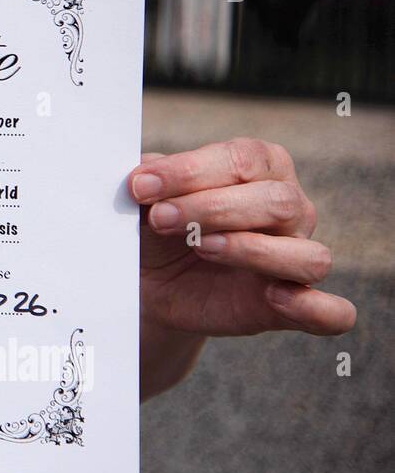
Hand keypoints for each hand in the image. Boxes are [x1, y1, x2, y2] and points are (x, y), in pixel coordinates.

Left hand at [129, 138, 355, 337]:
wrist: (149, 280)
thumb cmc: (156, 226)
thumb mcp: (147, 198)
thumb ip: (149, 179)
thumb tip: (143, 173)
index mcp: (261, 167)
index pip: (243, 160)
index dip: (190, 171)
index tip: (141, 186)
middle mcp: (291, 209)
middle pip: (277, 202)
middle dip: (210, 208)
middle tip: (160, 218)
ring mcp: (298, 258)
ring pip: (307, 255)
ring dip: (252, 251)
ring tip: (201, 248)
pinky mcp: (292, 306)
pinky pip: (331, 312)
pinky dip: (314, 308)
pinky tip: (274, 298)